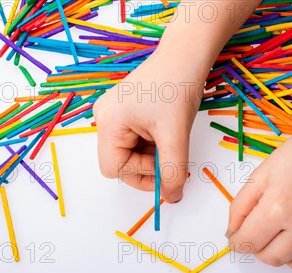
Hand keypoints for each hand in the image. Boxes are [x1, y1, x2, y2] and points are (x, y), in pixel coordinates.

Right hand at [93, 51, 205, 202]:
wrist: (186, 55)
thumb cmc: (177, 87)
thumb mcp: (175, 135)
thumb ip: (172, 170)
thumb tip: (172, 197)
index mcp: (108, 122)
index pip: (114, 168)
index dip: (141, 176)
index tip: (167, 171)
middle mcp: (105, 118)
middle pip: (120, 162)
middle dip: (147, 166)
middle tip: (172, 159)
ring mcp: (115, 115)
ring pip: (130, 153)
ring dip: (152, 156)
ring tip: (172, 140)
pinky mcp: (127, 113)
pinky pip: (136, 140)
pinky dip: (153, 145)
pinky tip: (167, 133)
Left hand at [226, 128, 291, 272]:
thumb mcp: (262, 174)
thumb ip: (240, 207)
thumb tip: (233, 235)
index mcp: (279, 207)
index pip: (248, 243)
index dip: (238, 241)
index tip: (239, 237)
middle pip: (270, 258)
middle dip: (260, 247)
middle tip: (265, 228)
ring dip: (286, 252)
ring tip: (290, 228)